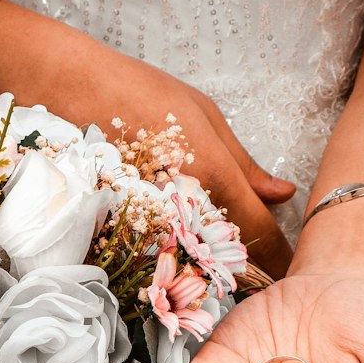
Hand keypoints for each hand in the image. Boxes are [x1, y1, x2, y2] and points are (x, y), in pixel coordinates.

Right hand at [37, 40, 296, 276]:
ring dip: (210, 268)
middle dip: (248, 269)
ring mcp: (152, 222)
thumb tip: (283, 195)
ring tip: (215, 261)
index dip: (282, 258)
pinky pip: (160, 255)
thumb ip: (246, 165)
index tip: (293, 270)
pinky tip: (176, 248)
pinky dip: (173, 258)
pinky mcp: (125, 229)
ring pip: (194, 265)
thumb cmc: (140, 93)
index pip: (264, 234)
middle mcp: (186, 206)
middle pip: (231, 260)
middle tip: (262, 271)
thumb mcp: (206, 116)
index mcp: (216, 175)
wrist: (69, 91)